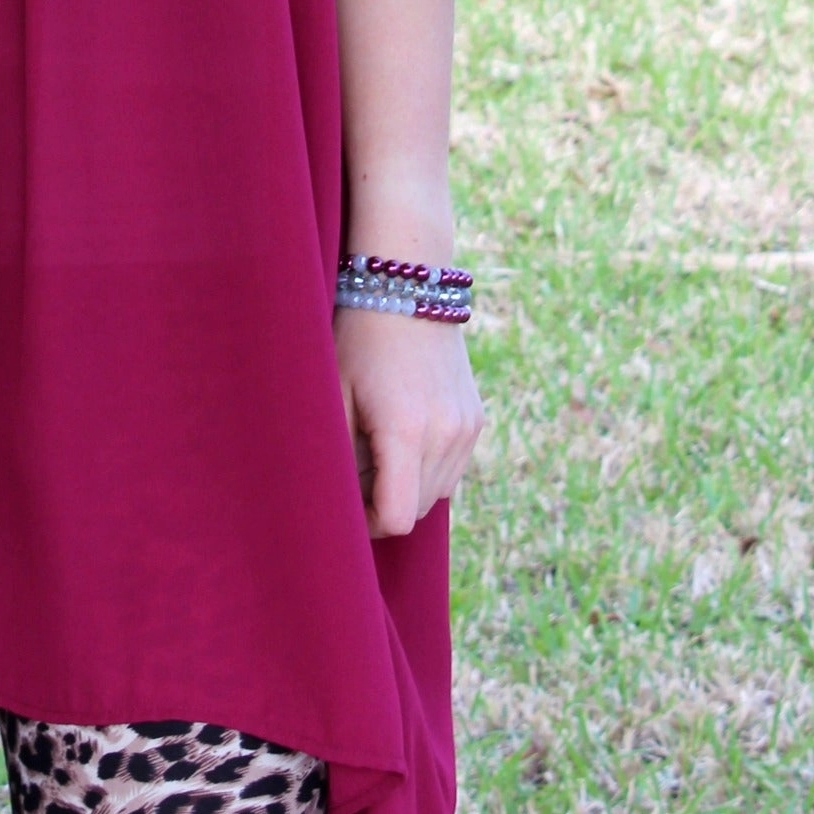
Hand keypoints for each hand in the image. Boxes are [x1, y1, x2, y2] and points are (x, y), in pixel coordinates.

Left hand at [334, 307, 483, 537]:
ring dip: (407, 486)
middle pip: (417, 508)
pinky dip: (427, 466)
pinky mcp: (476, 420)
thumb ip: (341, 455)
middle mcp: (446, 435)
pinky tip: (402, 433)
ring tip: (377, 446)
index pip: (397, 517)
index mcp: (406, 432)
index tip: (347, 504)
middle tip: (355, 468)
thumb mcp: (337, 396)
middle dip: (384, 502)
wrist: (408, 290)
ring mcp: (467, 429)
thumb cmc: (359, 340)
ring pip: (437, 492)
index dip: (368, 523)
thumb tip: (340, 502)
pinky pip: (452, 468)